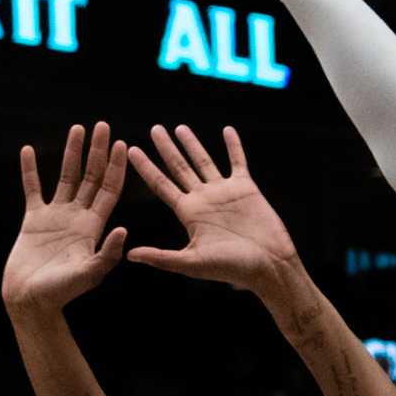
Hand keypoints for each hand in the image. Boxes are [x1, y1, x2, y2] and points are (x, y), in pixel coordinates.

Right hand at [1, 122, 128, 316]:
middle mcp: (78, 217)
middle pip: (91, 177)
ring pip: (66, 177)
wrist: (31, 300)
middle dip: (97, 152)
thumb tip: (123, 229)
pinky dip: (30, 170)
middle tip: (102, 125)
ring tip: (77, 129)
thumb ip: (106, 253)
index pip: (109, 191)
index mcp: (94, 228)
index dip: (116, 168)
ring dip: (72, 153)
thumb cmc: (61, 292)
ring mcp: (56, 216)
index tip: (121, 144)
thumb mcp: (89, 274)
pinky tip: (28, 150)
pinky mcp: (33, 219)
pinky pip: (32, 189)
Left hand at [126, 125, 301, 299]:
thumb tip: (129, 255)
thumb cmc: (231, 268)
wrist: (267, 265)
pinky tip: (227, 130)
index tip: (131, 150)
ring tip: (180, 128)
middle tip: (154, 129)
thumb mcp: (191, 263)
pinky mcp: (246, 188)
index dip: (146, 167)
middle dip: (166, 149)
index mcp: (188, 214)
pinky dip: (233, 146)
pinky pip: (238, 161)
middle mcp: (203, 200)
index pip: (161, 185)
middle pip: (179, 168)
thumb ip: (161, 257)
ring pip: (204, 161)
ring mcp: (224, 192)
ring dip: (193, 144)